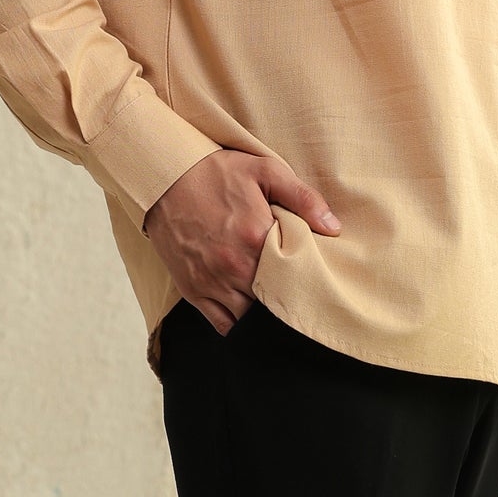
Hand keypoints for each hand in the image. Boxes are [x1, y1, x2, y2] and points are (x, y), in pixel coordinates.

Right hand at [144, 147, 340, 334]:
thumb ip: (303, 198)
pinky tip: (248, 315)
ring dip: (263, 315)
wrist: (164, 177)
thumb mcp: (265, 170)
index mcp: (256, 238)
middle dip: (286, 302)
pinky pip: (222, 324)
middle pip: (273, 302)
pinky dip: (238, 326)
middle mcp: (234, 267)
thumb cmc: (216, 173)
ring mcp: (212, 282)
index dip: (306, 281)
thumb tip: (333, 227)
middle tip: (296, 296)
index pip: (294, 277)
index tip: (312, 279)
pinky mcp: (193, 290)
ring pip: (249, 319)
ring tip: (273, 306)